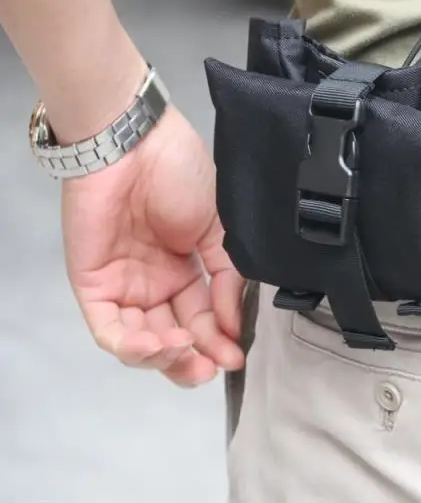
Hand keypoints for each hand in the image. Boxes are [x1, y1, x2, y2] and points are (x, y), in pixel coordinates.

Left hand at [61, 106, 245, 387]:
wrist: (138, 143)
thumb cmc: (181, 174)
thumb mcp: (220, 229)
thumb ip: (227, 278)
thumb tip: (233, 324)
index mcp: (186, 269)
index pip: (202, 318)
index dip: (219, 340)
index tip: (236, 355)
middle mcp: (155, 283)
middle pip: (172, 337)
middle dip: (193, 359)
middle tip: (212, 367)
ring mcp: (124, 285)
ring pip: (139, 342)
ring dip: (165, 358)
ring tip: (188, 356)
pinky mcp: (93, 284)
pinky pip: (109, 328)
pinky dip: (133, 346)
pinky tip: (162, 345)